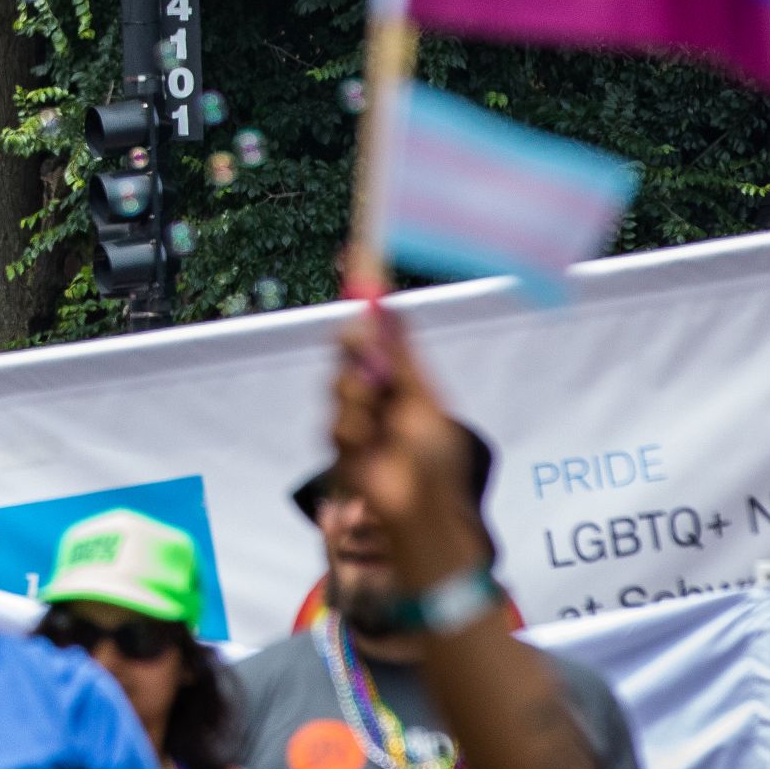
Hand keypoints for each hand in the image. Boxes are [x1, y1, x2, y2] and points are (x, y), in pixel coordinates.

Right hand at [328, 307, 487, 581]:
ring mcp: (360, 421)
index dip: (365, 301)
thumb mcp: (421, 396)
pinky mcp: (343, 449)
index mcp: (403, 378)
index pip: (377, 331)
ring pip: (339, 388)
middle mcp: (379, 394)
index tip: (352, 261)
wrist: (423, 507)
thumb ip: (399, 354)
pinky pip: (334, 422)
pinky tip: (371, 443)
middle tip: (366, 356)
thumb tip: (386, 306)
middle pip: (349, 353)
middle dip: (355, 351)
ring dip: (359, 399)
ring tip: (382, 422)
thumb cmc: (435, 459)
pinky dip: (354, 429)